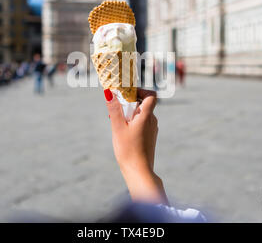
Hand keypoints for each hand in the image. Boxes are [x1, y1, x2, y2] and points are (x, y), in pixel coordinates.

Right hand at [105, 88, 167, 204]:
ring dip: (129, 114)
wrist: (139, 172)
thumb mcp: (117, 128)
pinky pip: (142, 124)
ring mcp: (152, 129)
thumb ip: (114, 109)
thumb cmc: (128, 150)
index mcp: (146, 116)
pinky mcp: (150, 137)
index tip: (127, 94)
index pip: (151, 95)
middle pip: (143, 104)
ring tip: (117, 124)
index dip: (140, 91)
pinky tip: (123, 133)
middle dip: (129, 104)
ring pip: (141, 115)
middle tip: (116, 111)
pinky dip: (132, 123)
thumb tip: (109, 92)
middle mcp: (152, 121)